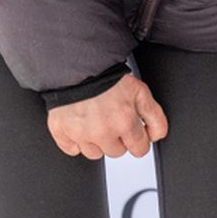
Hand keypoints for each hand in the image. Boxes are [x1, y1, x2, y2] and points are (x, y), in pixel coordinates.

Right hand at [46, 72, 168, 159]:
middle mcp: (102, 131)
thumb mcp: (140, 92)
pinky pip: (71, 149)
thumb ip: (154, 117)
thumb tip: (155, 136)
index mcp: (124, 122)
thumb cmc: (107, 76)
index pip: (140, 149)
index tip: (133, 132)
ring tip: (95, 120)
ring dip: (97, 142)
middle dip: (117, 139)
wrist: (76, 63)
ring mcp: (79, 134)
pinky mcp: (60, 131)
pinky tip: (79, 124)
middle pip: (117, 152)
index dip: (138, 140)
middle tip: (112, 119)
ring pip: (94, 154)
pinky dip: (75, 140)